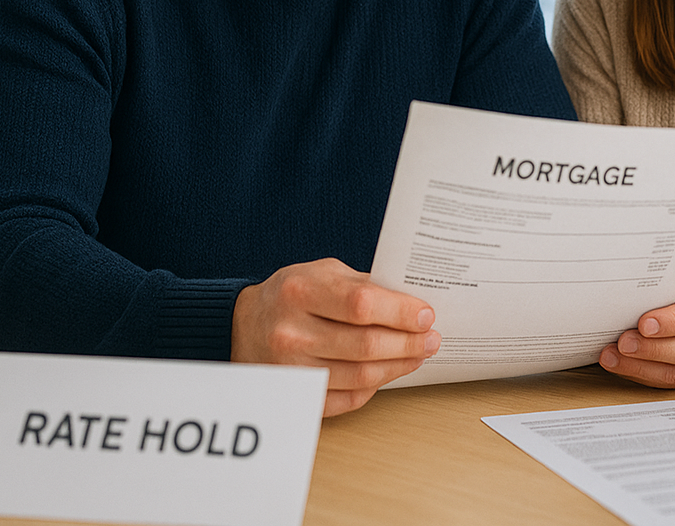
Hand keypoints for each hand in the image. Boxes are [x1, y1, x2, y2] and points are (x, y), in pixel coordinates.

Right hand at [231, 257, 439, 416]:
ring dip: (399, 367)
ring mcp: (291, 369)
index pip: (362, 305)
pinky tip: (388, 372)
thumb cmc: (293, 294)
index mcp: (301, 292)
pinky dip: (374, 388)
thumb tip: (414, 304)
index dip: (401, 313)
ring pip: (361, 377)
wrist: (243, 324)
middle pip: (366, 346)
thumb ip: (364, 286)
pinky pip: (347, 400)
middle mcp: (291, 332)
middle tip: (431, 339)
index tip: (426, 315)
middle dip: (409, 344)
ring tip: (418, 355)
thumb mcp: (323, 273)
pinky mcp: (296, 395)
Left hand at [598, 266, 674, 387]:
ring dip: (642, 367)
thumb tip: (627, 288)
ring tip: (613, 357)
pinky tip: (622, 364)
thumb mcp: (673, 271)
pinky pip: (670, 382)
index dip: (673, 322)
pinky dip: (642, 374)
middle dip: (653, 349)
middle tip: (623, 342)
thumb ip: (659, 280)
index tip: (643, 324)